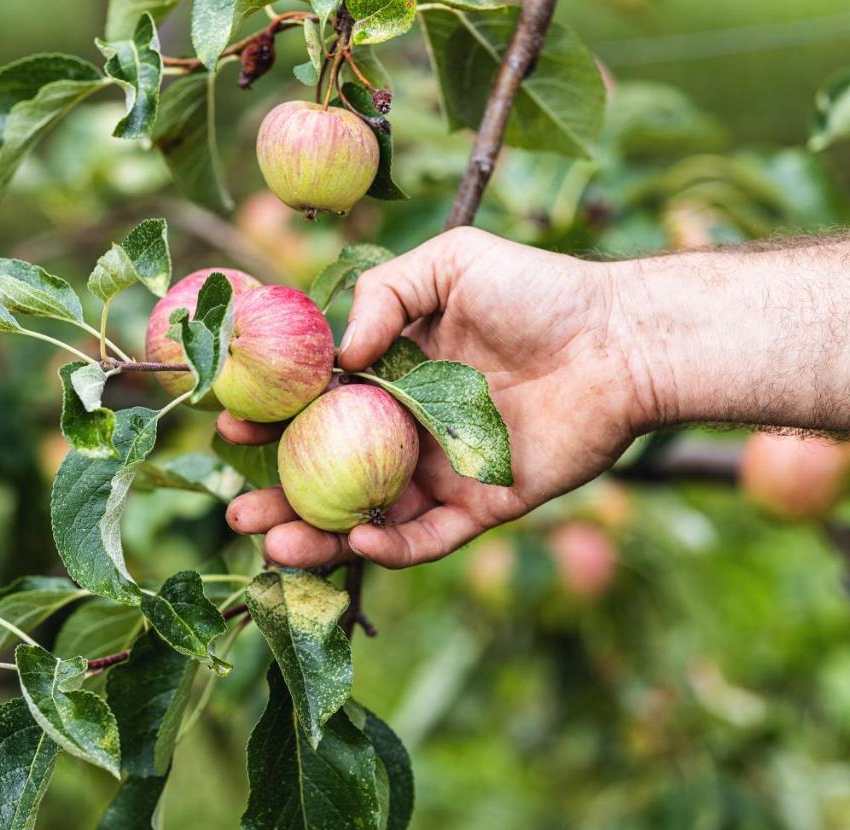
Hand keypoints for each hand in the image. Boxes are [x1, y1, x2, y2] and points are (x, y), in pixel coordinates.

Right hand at [219, 226, 654, 568]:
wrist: (618, 340)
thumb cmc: (538, 291)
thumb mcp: (451, 263)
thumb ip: (383, 294)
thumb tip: (337, 355)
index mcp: (395, 374)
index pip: (319, 405)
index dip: (274, 417)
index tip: (231, 421)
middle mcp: (410, 428)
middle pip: (331, 471)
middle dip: (279, 494)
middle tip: (238, 506)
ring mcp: (444, 471)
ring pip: (367, 514)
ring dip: (318, 534)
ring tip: (271, 541)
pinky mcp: (482, 506)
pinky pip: (427, 537)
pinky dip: (389, 545)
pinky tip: (354, 538)